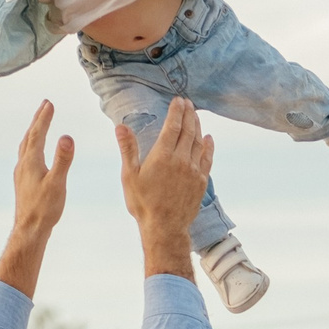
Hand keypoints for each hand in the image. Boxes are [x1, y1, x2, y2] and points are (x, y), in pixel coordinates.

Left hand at [0, 102, 74, 294]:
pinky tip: (33, 154)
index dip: (44, 118)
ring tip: (39, 125)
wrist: (29, 230)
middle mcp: (23, 165)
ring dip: (33, 133)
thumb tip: (67, 137)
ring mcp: (21, 174)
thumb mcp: (58, 183)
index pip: (38, 134)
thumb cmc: (45, 208)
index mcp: (31, 162)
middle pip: (29, 137)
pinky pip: (26, 157)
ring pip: (25, 147)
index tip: (49, 103)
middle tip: (45, 106)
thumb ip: (63, 160)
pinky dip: (31, 147)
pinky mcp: (23, 183)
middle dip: (38, 120)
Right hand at [117, 99, 214, 278]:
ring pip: (199, 142)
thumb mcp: (129, 176)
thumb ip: (128, 149)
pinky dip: (208, 146)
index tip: (178, 100)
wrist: (165, 228)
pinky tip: (208, 139)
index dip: (176, 111)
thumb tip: (120, 126)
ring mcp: (194, 171)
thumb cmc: (143, 203)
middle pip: (188, 130)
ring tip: (196, 116)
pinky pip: (207, 158)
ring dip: (198, 127)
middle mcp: (181, 160)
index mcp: (163, 155)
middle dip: (188, 114)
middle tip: (188, 103)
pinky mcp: (201, 182)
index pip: (172, 126)